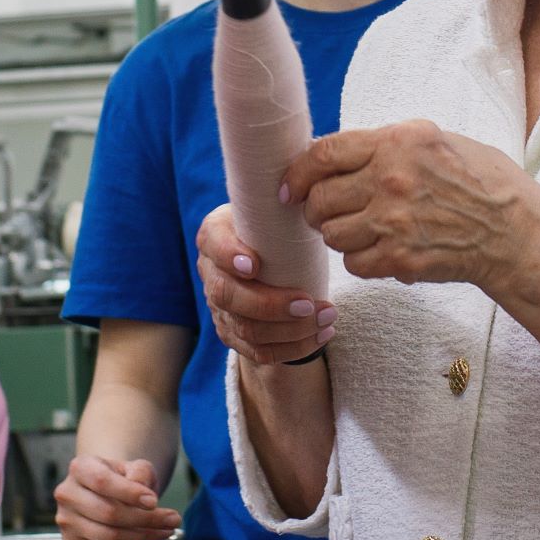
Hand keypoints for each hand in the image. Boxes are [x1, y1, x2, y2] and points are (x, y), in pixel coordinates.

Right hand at [55, 454, 181, 539]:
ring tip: (168, 529)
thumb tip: (145, 497)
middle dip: (146, 519)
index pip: (102, 482)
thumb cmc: (124, 478)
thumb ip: (141, 473)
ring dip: (143, 535)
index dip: (130, 493)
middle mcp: (67, 493)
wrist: (107, 493)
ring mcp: (66, 520)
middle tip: (174, 519)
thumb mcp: (136, 467)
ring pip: (108, 535)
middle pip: (108, 512)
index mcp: (80, 468)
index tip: (155, 501)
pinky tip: (149, 536)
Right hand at [196, 204, 338, 365]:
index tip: (255, 264)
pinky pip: (259, 352)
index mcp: (215, 234)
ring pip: (246, 329)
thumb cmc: (274, 226)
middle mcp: (211, 272)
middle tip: (310, 303)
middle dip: (270, 304)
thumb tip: (308, 188)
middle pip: (227, 295)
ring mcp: (219, 307)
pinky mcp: (235, 333)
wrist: (269, 254)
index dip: (229, 256)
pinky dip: (294, 348)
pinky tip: (322, 336)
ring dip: (291, 330)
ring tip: (328, 318)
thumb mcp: (271, 207)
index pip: (213, 243)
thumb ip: (279, 202)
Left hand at [286, 122, 539, 289]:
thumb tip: (338, 154)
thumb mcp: (437, 140)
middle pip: (319, 199)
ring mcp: (394, 221)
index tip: (290, 187)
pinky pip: (354, 263)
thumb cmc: (481, 182)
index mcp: (398, 141)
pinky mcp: (400, 258)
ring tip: (364, 231)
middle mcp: (391, 178)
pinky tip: (383, 251)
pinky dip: (361, 260)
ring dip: (340, 235)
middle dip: (316, 209)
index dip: (297, 173)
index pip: (322, 154)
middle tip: (330, 213)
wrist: (515, 232)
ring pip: (331, 234)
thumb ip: (387, 144)